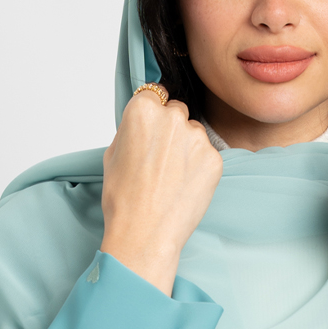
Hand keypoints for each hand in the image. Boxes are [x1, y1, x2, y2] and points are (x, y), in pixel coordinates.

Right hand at [100, 91, 222, 294]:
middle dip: (171, 129)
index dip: (151, 114)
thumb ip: (131, 129)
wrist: (144, 234)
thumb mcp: (112, 153)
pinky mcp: (215, 159)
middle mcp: (172, 117)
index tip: (151, 131)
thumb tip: (143, 123)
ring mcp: (197, 137)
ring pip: (194, 133)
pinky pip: (208, 155)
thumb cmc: (123, 198)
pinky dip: (199, 167)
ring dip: (187, 148)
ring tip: (172, 177)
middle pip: (177, 111)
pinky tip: (184, 186)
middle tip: (161, 159)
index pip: (154, 94)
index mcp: (143, 109)